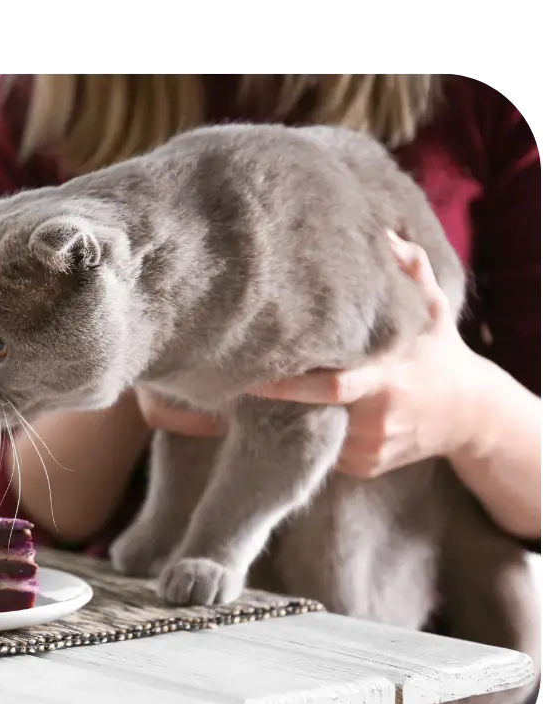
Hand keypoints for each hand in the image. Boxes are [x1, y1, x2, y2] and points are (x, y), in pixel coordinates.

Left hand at [135, 232, 484, 478]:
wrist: (469, 415)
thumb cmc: (437, 352)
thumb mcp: (431, 311)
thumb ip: (411, 271)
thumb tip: (384, 235)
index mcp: (386, 375)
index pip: (328, 383)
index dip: (287, 381)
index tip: (249, 368)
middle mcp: (375, 414)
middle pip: (312, 414)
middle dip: (274, 402)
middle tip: (234, 383)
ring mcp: (369, 446)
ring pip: (311, 435)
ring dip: (282, 419)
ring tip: (253, 398)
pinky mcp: (363, 468)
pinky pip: (322, 452)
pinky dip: (302, 437)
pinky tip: (290, 419)